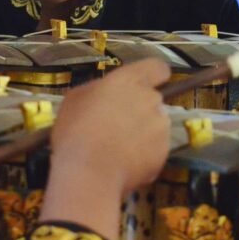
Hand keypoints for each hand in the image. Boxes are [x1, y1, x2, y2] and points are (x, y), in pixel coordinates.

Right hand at [40, 60, 170, 239]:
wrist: (89, 172)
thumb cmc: (76, 131)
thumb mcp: (75, 99)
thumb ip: (97, 90)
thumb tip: (104, 94)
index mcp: (129, 81)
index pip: (157, 68)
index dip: (152, 76)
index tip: (142, 85)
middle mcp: (151, 100)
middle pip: (152, 99)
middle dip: (139, 110)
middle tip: (115, 124)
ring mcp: (160, 127)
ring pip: (154, 125)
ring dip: (141, 133)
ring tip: (117, 148)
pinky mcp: (164, 153)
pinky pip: (154, 150)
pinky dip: (143, 155)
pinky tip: (122, 163)